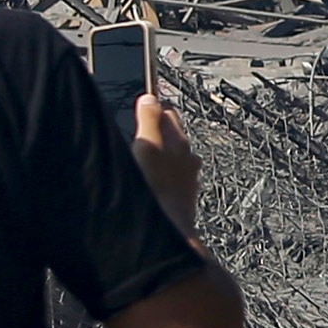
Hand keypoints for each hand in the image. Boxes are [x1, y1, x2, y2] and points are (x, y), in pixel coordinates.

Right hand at [132, 93, 202, 228]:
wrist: (168, 228)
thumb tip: (150, 99)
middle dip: (157, 132)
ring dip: (159, 156)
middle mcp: (189, 159)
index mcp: (180, 143)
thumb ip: (148, 120)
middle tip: (138, 133)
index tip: (141, 109)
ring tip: (141, 160)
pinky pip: (171, 179)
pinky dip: (161, 176)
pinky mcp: (182, 197)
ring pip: (172, 159)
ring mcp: (187, 179)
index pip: (168, 114)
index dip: (153, 109)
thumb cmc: (156, 188)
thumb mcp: (146, 146)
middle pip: (172, 136)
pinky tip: (150, 184)